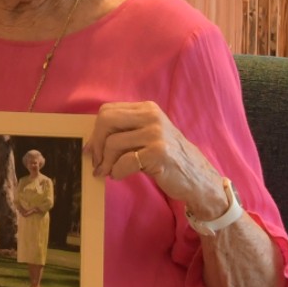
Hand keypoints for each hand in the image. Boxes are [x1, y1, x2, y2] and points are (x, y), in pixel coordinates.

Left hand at [87, 101, 228, 219]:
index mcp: (147, 108)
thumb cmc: (167, 158)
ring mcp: (156, 134)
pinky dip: (116, 172)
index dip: (95, 131)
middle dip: (96, 144)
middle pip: (106, 121)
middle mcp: (152, 116)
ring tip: (107, 172)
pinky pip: (124, 162)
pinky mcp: (159, 153)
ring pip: (112, 143)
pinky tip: (119, 176)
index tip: (93, 148)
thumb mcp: (147, 137)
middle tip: (97, 162)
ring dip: (105, 163)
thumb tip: (90, 145)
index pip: (107, 111)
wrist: (197, 177)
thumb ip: (124, 133)